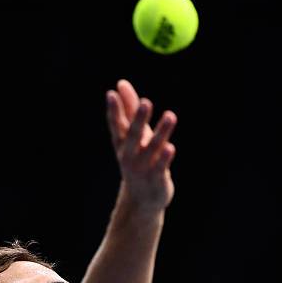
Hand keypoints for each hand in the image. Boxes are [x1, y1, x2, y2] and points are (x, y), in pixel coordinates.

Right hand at [106, 79, 176, 213]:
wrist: (141, 199)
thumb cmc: (137, 159)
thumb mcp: (132, 135)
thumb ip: (128, 109)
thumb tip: (121, 83)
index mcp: (122, 144)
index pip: (116, 125)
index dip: (114, 110)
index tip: (111, 93)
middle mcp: (129, 155)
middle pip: (133, 135)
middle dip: (138, 119)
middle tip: (146, 102)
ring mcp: (142, 168)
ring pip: (152, 148)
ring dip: (161, 132)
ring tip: (170, 115)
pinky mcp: (156, 179)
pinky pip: (160, 167)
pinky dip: (164, 158)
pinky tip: (169, 148)